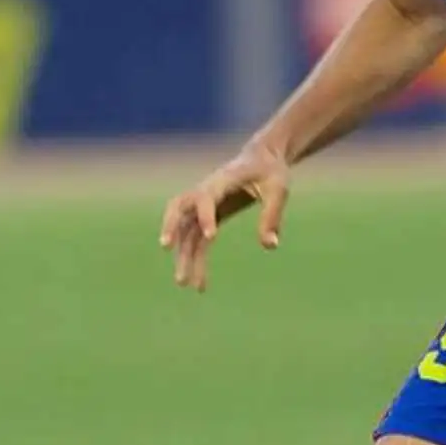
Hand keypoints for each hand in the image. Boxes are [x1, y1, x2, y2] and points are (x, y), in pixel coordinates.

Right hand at [159, 142, 290, 291]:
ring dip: (183, 255)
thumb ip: (272, 216)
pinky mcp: (209, 217)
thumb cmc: (271, 171)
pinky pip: (197, 241)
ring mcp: (205, 206)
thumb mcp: (278, 189)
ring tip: (183, 283)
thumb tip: (270, 246)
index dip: (205, 215)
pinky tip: (200, 285)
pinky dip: (196, 260)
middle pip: (178, 207)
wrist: (263, 160)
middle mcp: (207, 192)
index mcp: (223, 180)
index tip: (210, 237)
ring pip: (185, 231)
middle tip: (166, 247)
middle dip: (171, 226)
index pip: (205, 197)